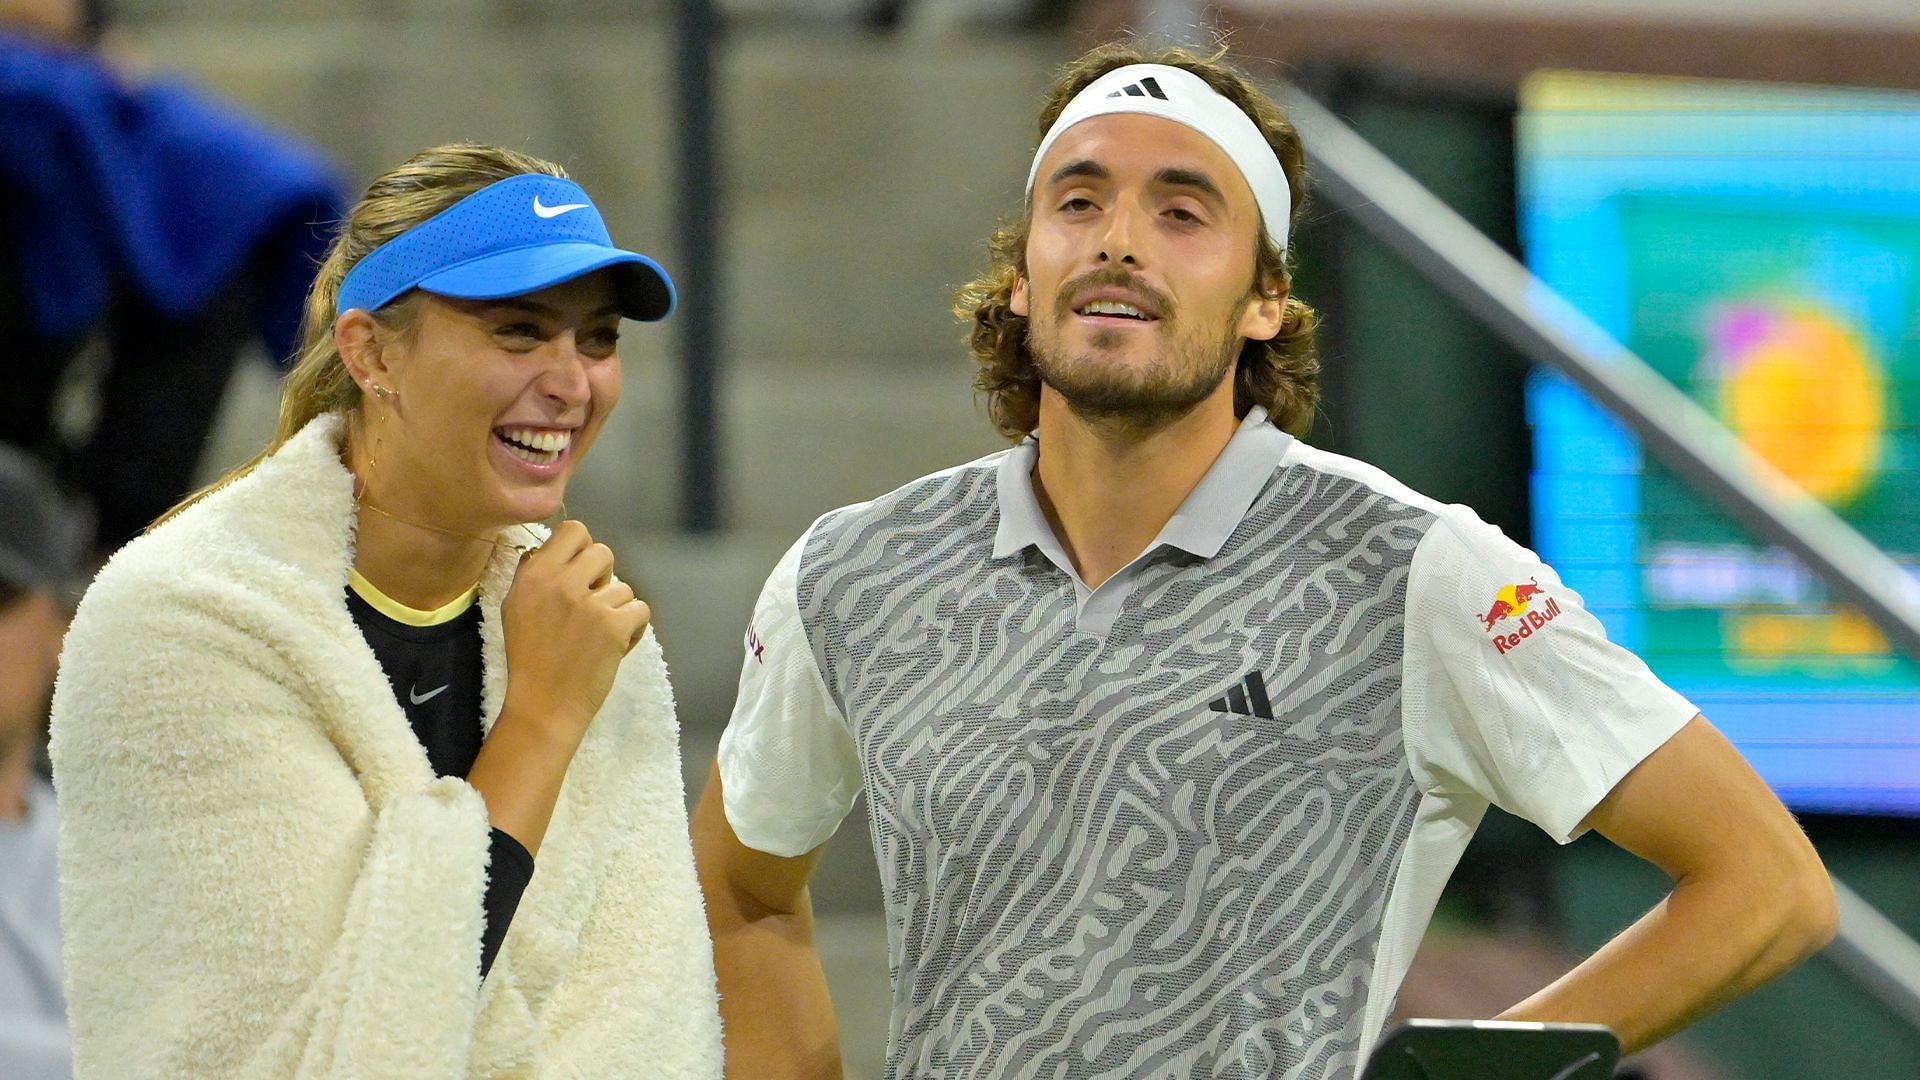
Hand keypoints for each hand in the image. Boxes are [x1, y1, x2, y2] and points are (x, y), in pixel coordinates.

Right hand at [498, 520, 649, 743]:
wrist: (543, 705)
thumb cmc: (529, 659)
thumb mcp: (514, 608)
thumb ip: (532, 574)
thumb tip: (547, 548)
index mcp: (535, 575)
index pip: (574, 530)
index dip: (582, 548)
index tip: (580, 571)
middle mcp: (562, 583)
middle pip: (604, 552)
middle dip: (603, 577)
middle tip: (592, 605)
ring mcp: (590, 604)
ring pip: (624, 587)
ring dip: (617, 610)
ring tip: (597, 635)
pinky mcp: (614, 627)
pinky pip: (640, 610)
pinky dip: (634, 628)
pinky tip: (616, 644)